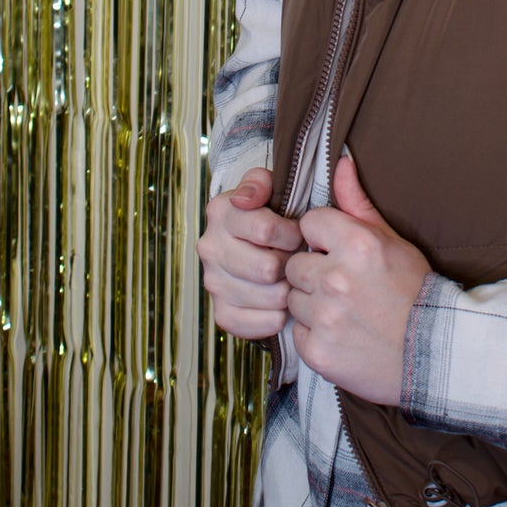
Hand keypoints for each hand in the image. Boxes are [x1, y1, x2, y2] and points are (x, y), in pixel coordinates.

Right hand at [198, 168, 304, 339]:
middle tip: (296, 258)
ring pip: (271, 297)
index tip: (297, 234)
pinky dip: (279, 315)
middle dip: (292, 263)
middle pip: (268, 268)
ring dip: (289, 289)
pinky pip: (261, 324)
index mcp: (221, 212)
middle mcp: (210, 248)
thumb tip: (246, 199)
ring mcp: (213, 283)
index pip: (265, 230)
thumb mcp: (269, 187)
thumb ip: (260, 182)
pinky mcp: (222, 314)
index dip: (292, 235)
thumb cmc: (271, 215)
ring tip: (290, 277)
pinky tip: (281, 300)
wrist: (255, 245)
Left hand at [286, 154, 430, 404]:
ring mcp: (325, 317)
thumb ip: (358, 203)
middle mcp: (336, 278)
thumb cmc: (414, 292)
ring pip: (293, 300)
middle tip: (342, 287)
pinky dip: (315, 336)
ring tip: (344, 312)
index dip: (323, 239)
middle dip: (313, 274)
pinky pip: (298, 333)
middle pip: (294, 264)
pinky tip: (342, 335)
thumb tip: (340, 162)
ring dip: (311, 305)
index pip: (310, 224)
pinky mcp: (318, 351)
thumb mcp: (392, 240)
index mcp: (356, 244)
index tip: (340, 253)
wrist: (435, 354)